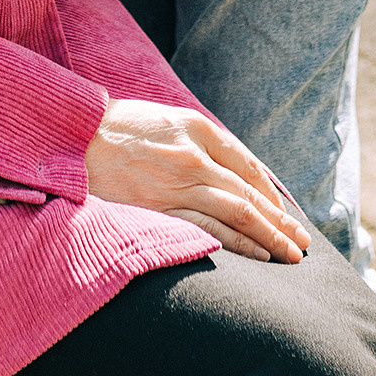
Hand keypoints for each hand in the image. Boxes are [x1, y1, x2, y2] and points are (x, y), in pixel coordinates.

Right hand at [84, 100, 311, 264]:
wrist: (73, 138)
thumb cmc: (117, 129)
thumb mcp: (165, 120)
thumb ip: (197, 141)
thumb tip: (230, 169)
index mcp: (196, 128)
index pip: (247, 164)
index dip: (271, 193)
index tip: (285, 213)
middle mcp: (193, 155)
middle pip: (249, 192)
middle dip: (280, 220)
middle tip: (302, 242)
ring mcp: (178, 183)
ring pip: (237, 213)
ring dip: (269, 236)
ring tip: (290, 255)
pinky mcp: (161, 208)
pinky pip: (209, 230)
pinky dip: (238, 244)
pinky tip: (258, 256)